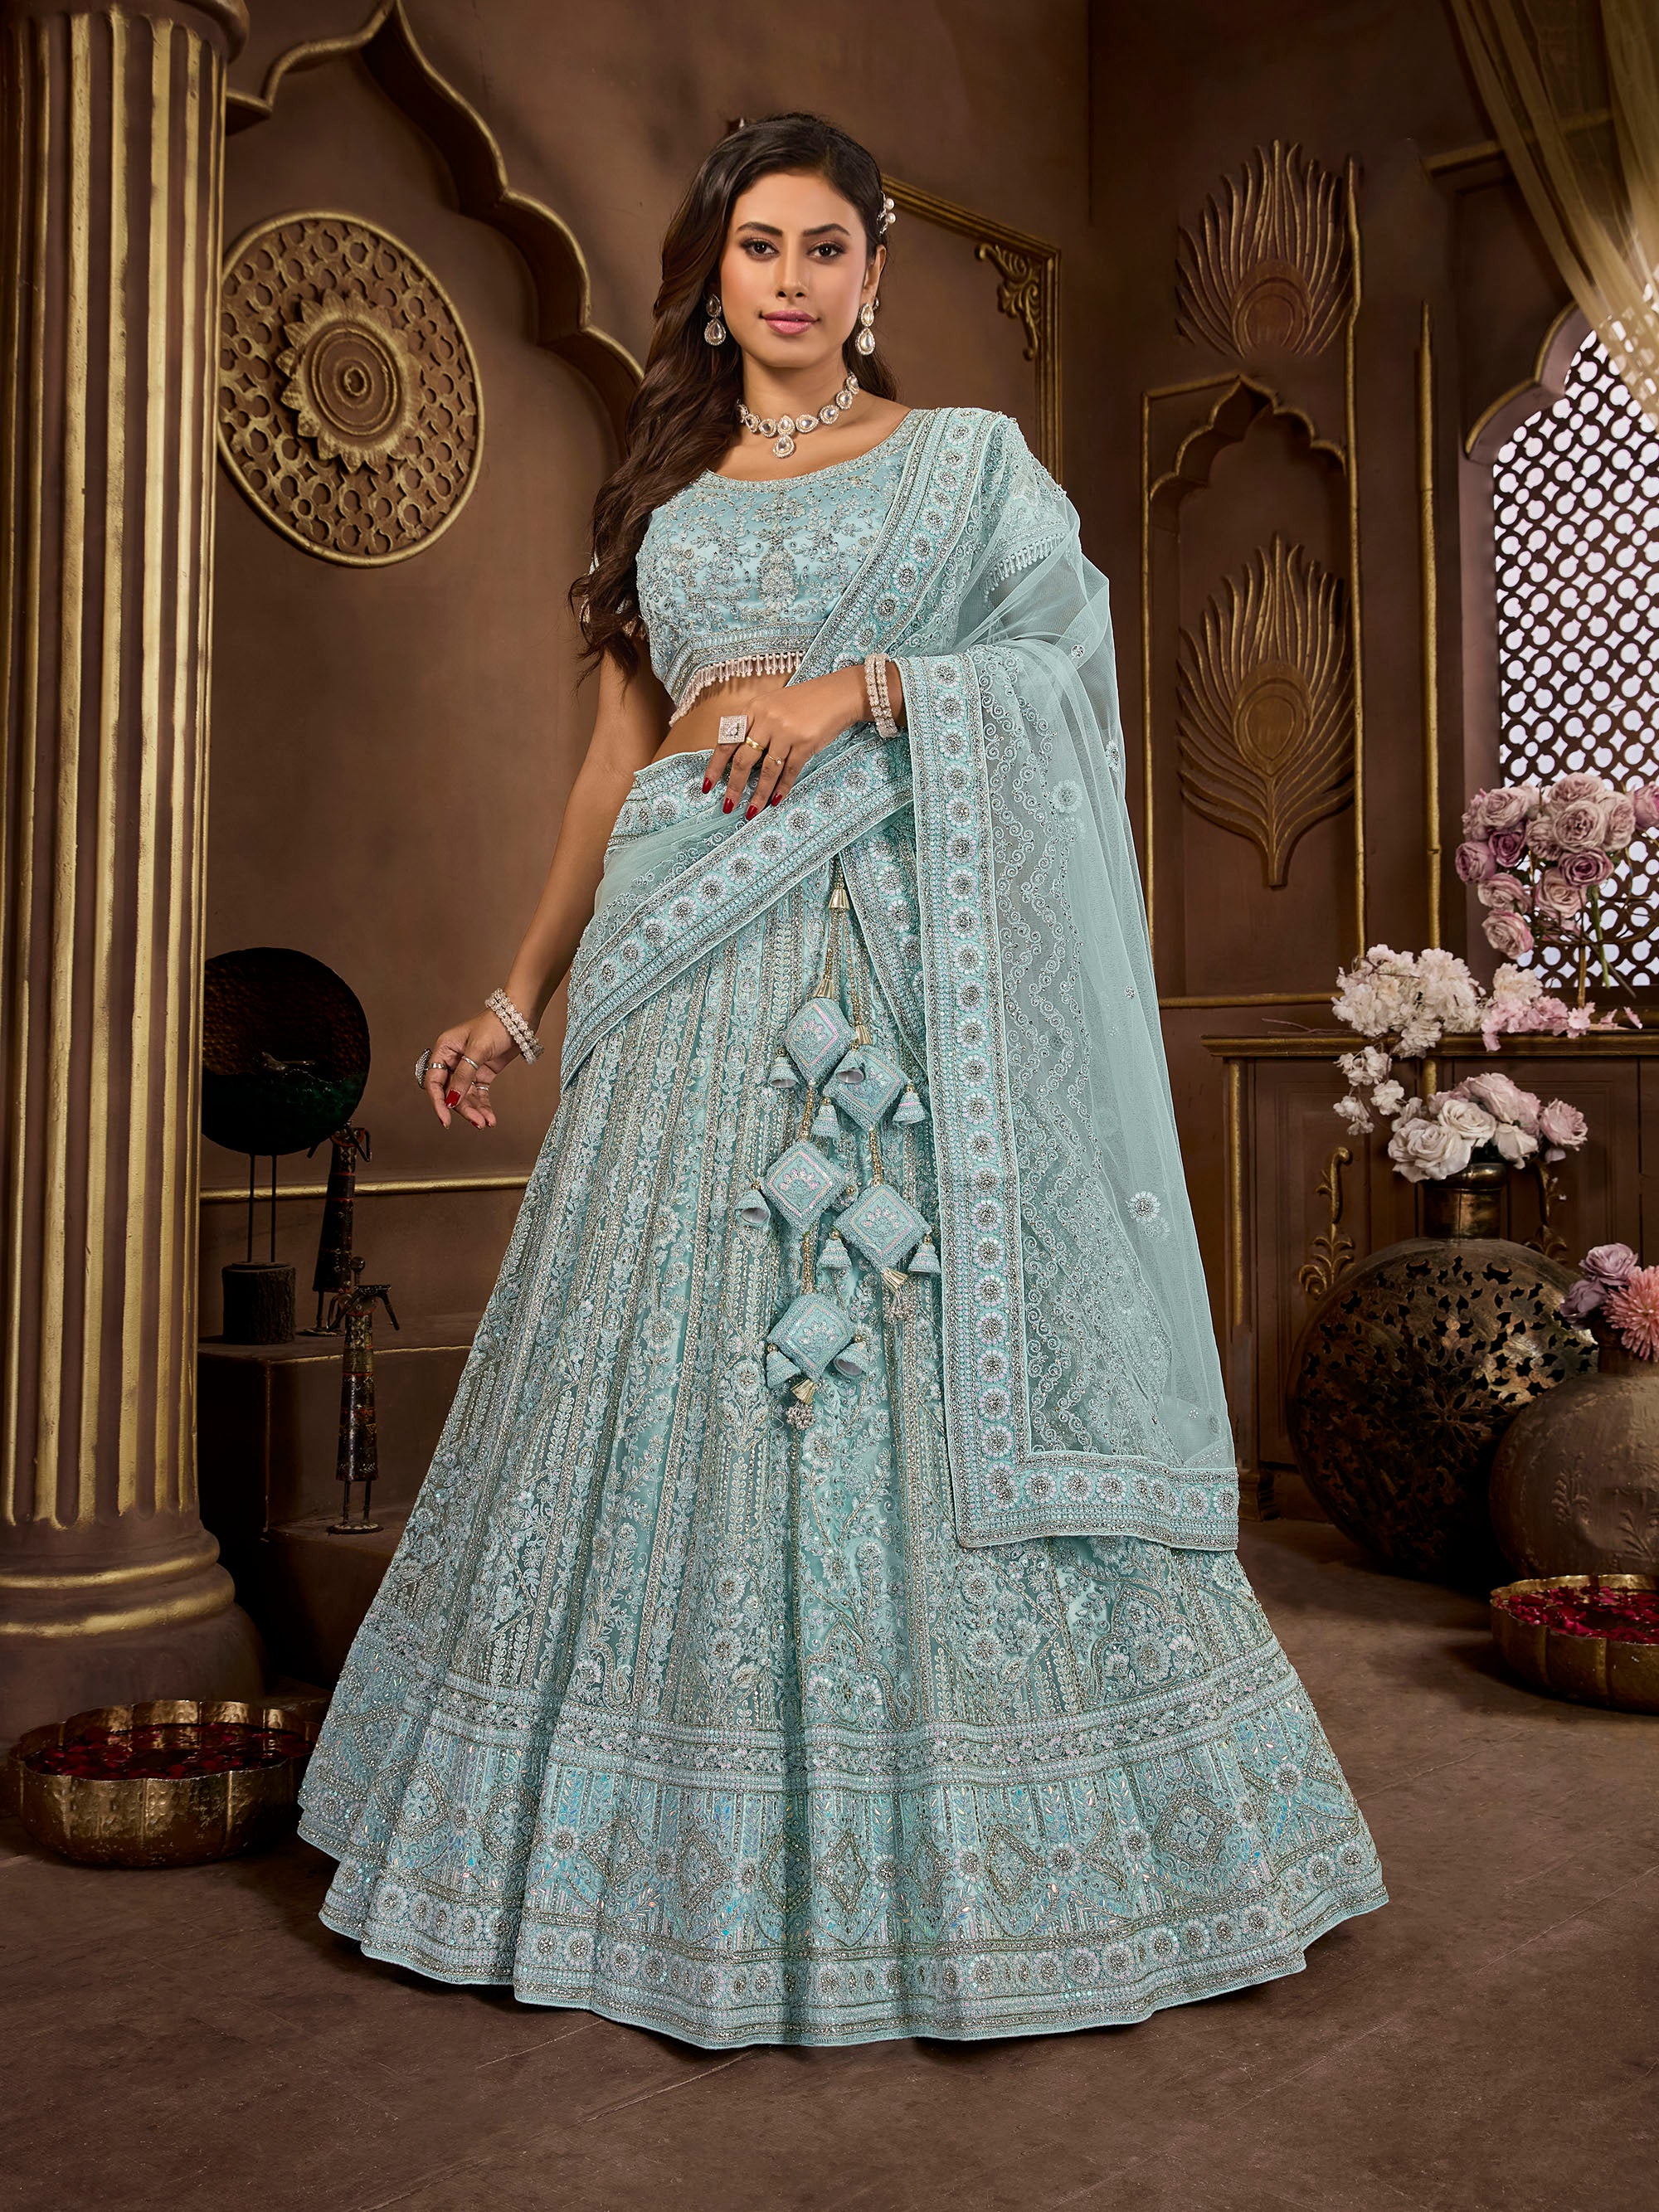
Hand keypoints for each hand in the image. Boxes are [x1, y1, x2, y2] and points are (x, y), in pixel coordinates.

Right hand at [422, 1010, 515, 1129]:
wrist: (520, 1018)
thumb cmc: (495, 1025)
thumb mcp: (477, 1050)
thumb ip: (463, 1076)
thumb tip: (452, 1100)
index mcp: (444, 1050)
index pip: (434, 1081)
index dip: (438, 1102)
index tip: (445, 1119)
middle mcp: (452, 1060)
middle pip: (451, 1092)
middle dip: (463, 1109)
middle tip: (477, 1122)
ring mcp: (468, 1068)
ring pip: (465, 1096)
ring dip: (475, 1111)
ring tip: (486, 1122)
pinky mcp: (482, 1073)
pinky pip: (478, 1094)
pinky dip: (483, 1106)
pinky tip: (490, 1118)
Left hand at [705, 665, 868, 816]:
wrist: (838, 694)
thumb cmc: (804, 702)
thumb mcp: (772, 705)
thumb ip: (754, 726)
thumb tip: (737, 758)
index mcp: (753, 709)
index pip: (727, 741)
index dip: (715, 765)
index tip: (708, 785)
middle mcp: (766, 719)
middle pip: (743, 759)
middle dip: (734, 786)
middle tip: (727, 805)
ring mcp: (786, 731)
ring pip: (766, 770)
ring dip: (758, 794)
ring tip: (751, 811)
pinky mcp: (805, 743)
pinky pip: (789, 771)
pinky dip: (781, 788)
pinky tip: (775, 801)